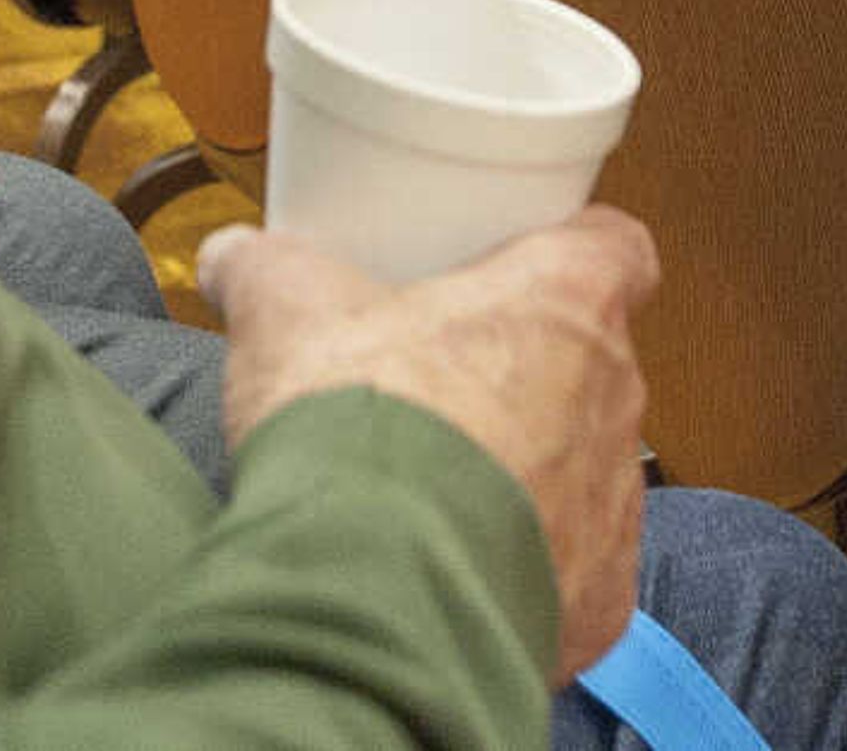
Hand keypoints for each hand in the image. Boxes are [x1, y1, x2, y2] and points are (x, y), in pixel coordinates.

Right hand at [200, 208, 656, 683]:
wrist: (376, 590)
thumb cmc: (359, 433)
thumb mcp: (288, 313)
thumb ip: (264, 268)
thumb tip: (230, 257)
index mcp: (564, 302)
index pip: (616, 247)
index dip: (577, 250)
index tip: (530, 262)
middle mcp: (613, 397)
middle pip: (591, 365)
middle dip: (526, 374)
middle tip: (442, 386)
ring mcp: (614, 505)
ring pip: (584, 471)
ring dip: (526, 475)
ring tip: (433, 492)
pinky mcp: (599, 599)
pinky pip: (575, 572)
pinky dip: (526, 571)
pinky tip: (454, 571)